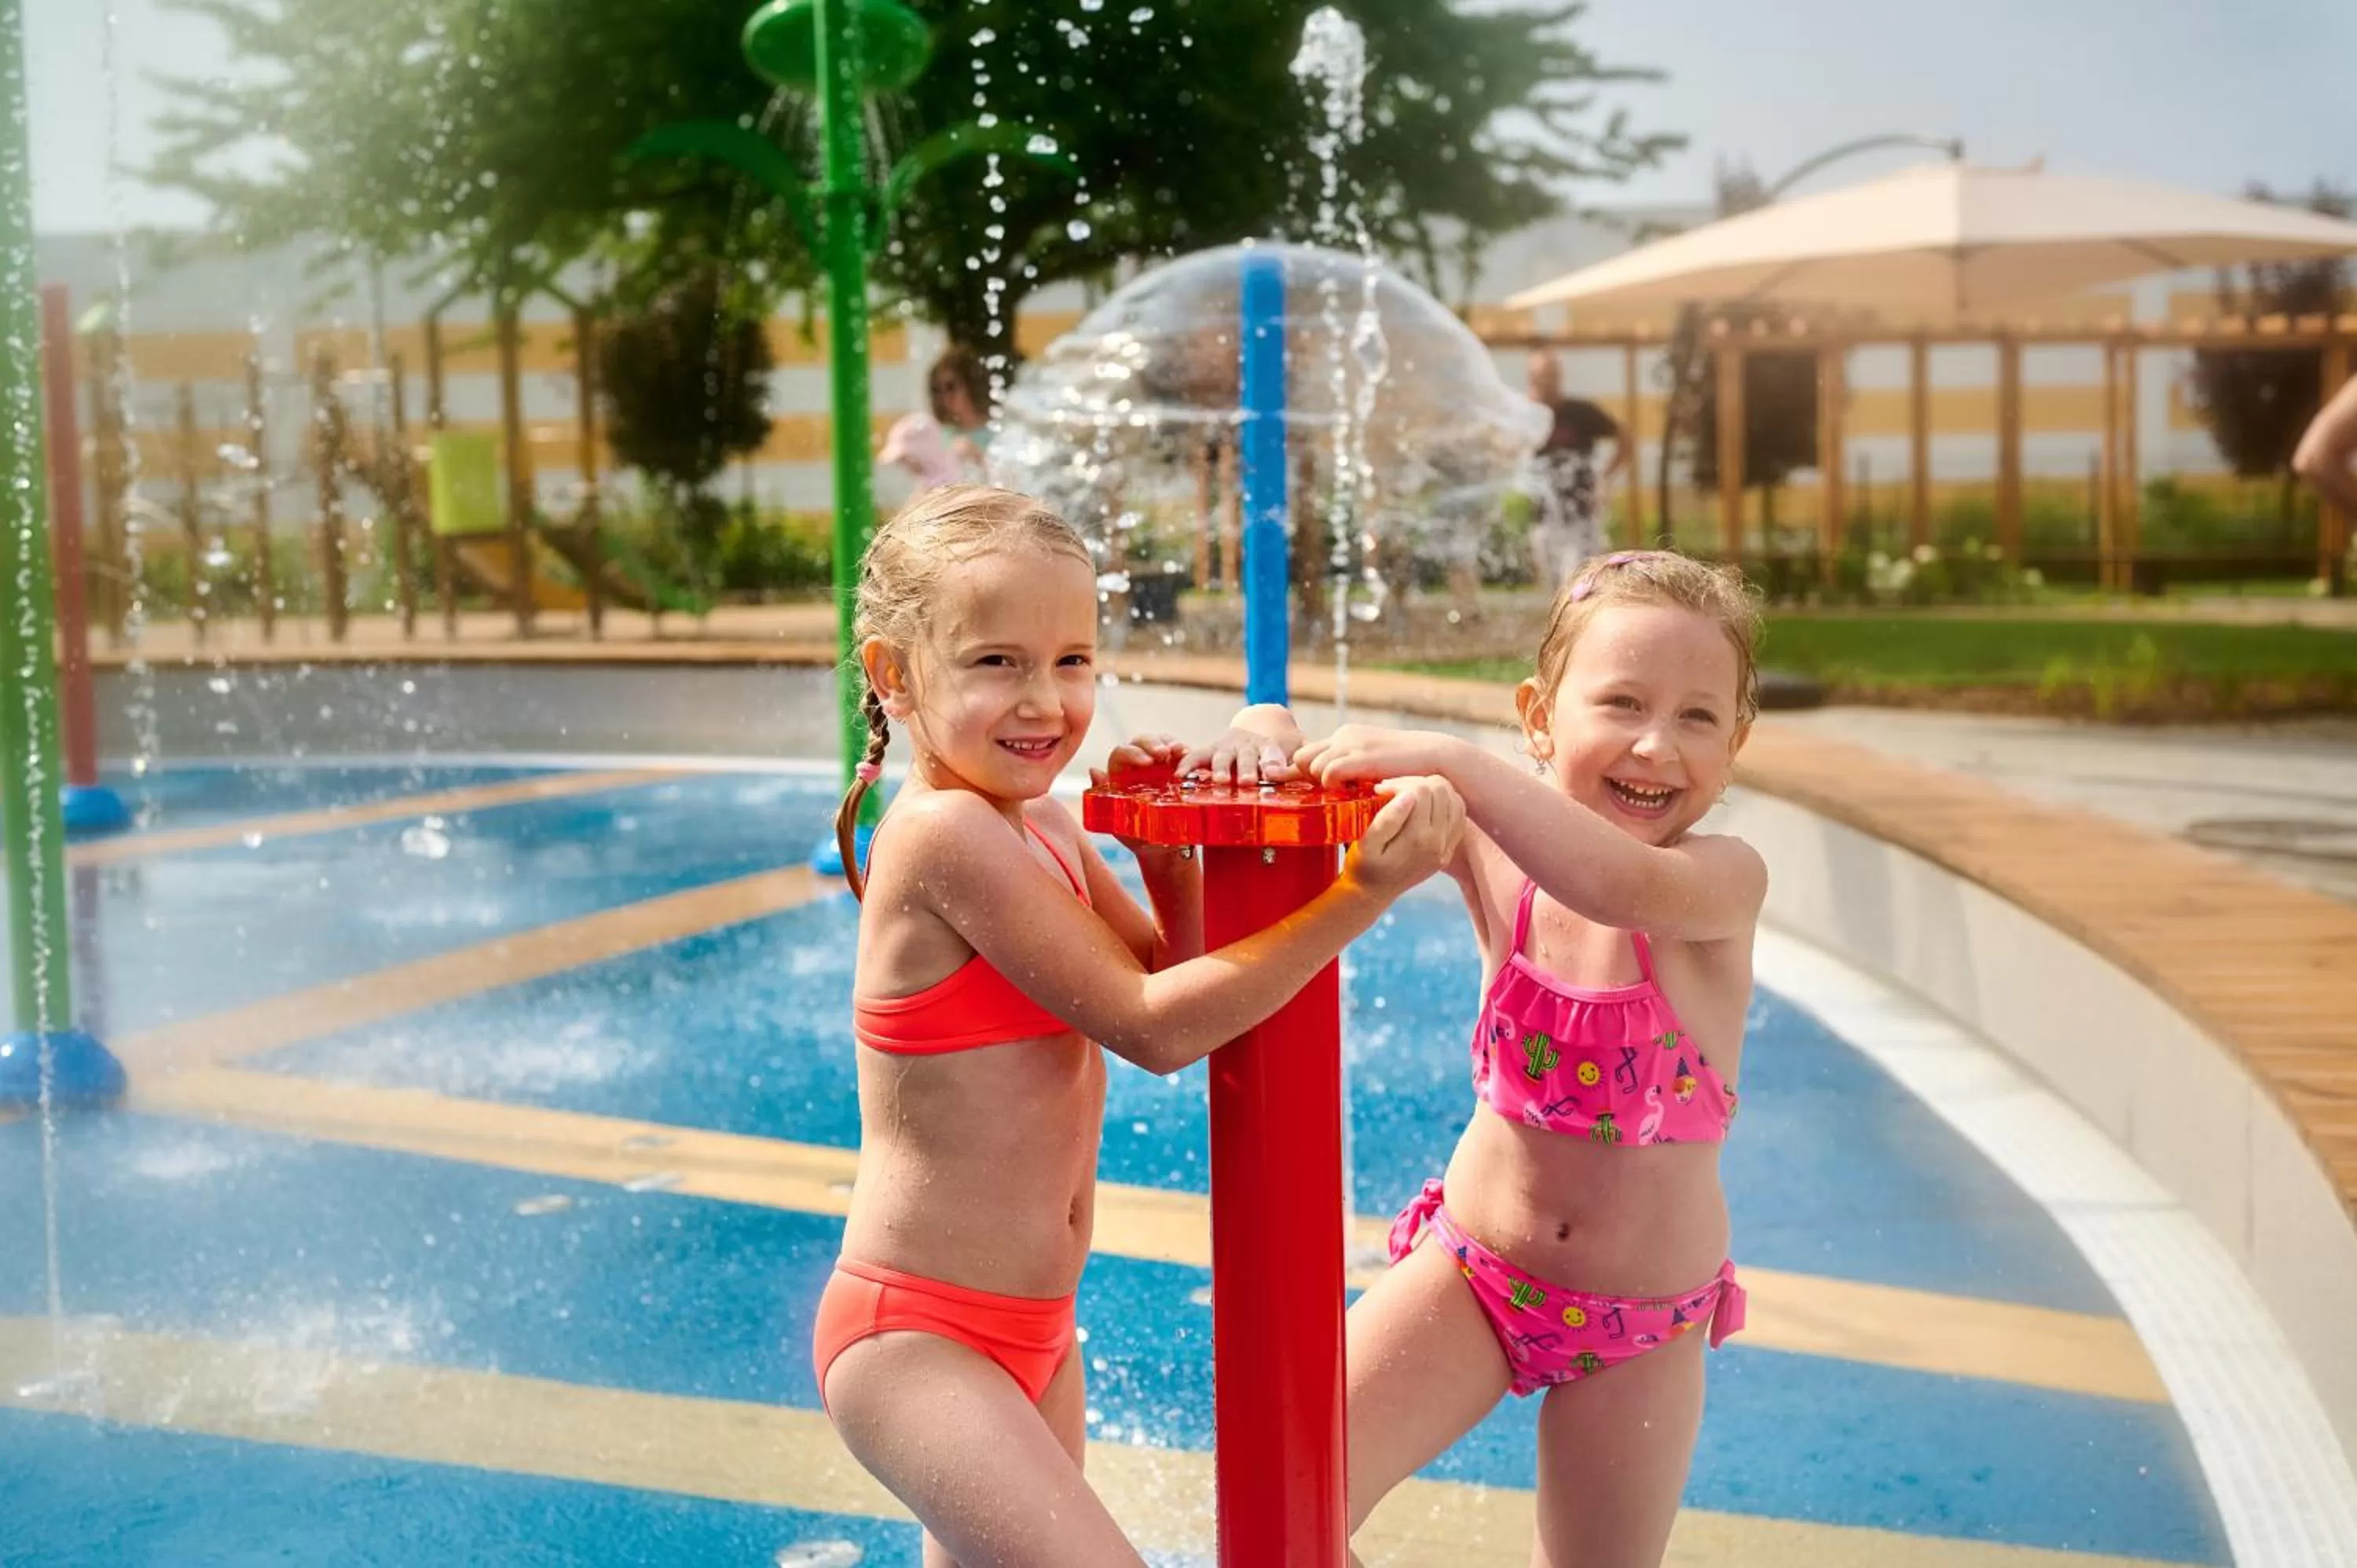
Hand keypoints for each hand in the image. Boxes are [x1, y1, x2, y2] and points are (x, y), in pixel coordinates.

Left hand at [1092, 735, 1196, 869]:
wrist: (1166, 851)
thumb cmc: (1139, 838)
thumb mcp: (1120, 823)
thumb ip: (1104, 799)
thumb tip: (1094, 770)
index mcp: (1120, 776)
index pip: (1121, 754)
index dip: (1132, 753)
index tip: (1147, 761)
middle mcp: (1139, 766)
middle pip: (1141, 742)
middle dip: (1152, 743)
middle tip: (1164, 753)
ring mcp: (1160, 765)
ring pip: (1161, 741)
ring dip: (1169, 743)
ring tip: (1179, 751)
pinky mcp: (1178, 768)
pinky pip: (1180, 753)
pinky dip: (1184, 751)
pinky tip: (1187, 754)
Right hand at [1176, 725, 1299, 785]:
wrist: (1261, 721)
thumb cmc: (1282, 744)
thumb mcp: (1297, 748)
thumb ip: (1305, 760)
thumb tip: (1321, 771)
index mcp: (1269, 746)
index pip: (1272, 753)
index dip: (1272, 762)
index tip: (1273, 772)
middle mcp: (1247, 745)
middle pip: (1246, 757)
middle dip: (1245, 769)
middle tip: (1246, 782)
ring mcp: (1227, 746)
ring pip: (1222, 757)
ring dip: (1220, 769)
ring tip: (1219, 781)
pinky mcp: (1210, 749)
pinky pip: (1197, 756)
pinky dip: (1188, 764)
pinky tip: (1179, 776)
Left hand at [1293, 724, 1451, 785]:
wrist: (1434, 757)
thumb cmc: (1405, 768)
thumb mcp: (1372, 763)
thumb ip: (1352, 769)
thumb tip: (1332, 789)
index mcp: (1346, 736)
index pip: (1306, 752)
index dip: (1306, 774)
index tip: (1316, 791)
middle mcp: (1343, 735)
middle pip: (1300, 757)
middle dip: (1308, 779)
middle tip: (1328, 795)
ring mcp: (1350, 743)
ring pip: (1309, 765)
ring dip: (1320, 784)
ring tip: (1341, 795)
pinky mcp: (1360, 756)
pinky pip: (1328, 772)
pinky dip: (1332, 786)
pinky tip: (1349, 794)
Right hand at [1344, 776, 1464, 896]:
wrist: (1374, 893)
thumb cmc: (1363, 867)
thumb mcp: (1365, 845)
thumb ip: (1386, 820)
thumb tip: (1409, 796)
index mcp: (1418, 840)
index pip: (1422, 791)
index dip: (1400, 782)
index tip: (1381, 789)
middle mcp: (1439, 843)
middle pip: (1441, 790)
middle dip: (1416, 782)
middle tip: (1394, 789)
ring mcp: (1447, 846)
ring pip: (1454, 799)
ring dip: (1432, 790)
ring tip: (1409, 795)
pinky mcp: (1449, 848)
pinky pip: (1458, 814)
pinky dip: (1445, 802)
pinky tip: (1425, 805)